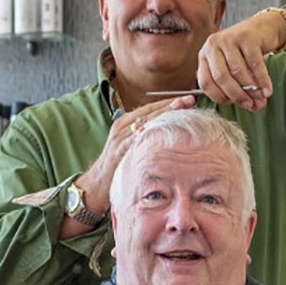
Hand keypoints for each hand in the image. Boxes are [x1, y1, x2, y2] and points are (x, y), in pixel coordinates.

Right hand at [77, 94, 195, 212]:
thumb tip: (165, 133)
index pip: (150, 108)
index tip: (187, 99)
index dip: (169, 102)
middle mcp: (122, 127)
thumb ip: (143, 138)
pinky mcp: (121, 150)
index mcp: (124, 123)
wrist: (95, 185)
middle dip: (171, 104)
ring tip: (183, 108)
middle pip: (150, 111)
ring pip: (146, 121)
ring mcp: (121, 137)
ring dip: (166, 114)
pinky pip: (139, 138)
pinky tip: (168, 127)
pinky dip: (153, 131)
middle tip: (190, 99)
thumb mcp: (130, 148)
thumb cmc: (115, 167)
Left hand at [196, 14, 281, 110]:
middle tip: (251, 105)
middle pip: (221, 78)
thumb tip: (249, 107)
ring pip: (238, 72)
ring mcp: (228, 39)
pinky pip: (255, 64)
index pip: (206, 84)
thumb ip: (234, 87)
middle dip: (238, 96)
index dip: (221, 98)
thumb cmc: (244, 52)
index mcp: (204, 56)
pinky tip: (267, 90)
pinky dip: (262, 80)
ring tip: (261, 100)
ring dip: (252, 90)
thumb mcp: (231, 67)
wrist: (262, 28)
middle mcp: (212, 46)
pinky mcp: (246, 37)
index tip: (236, 104)